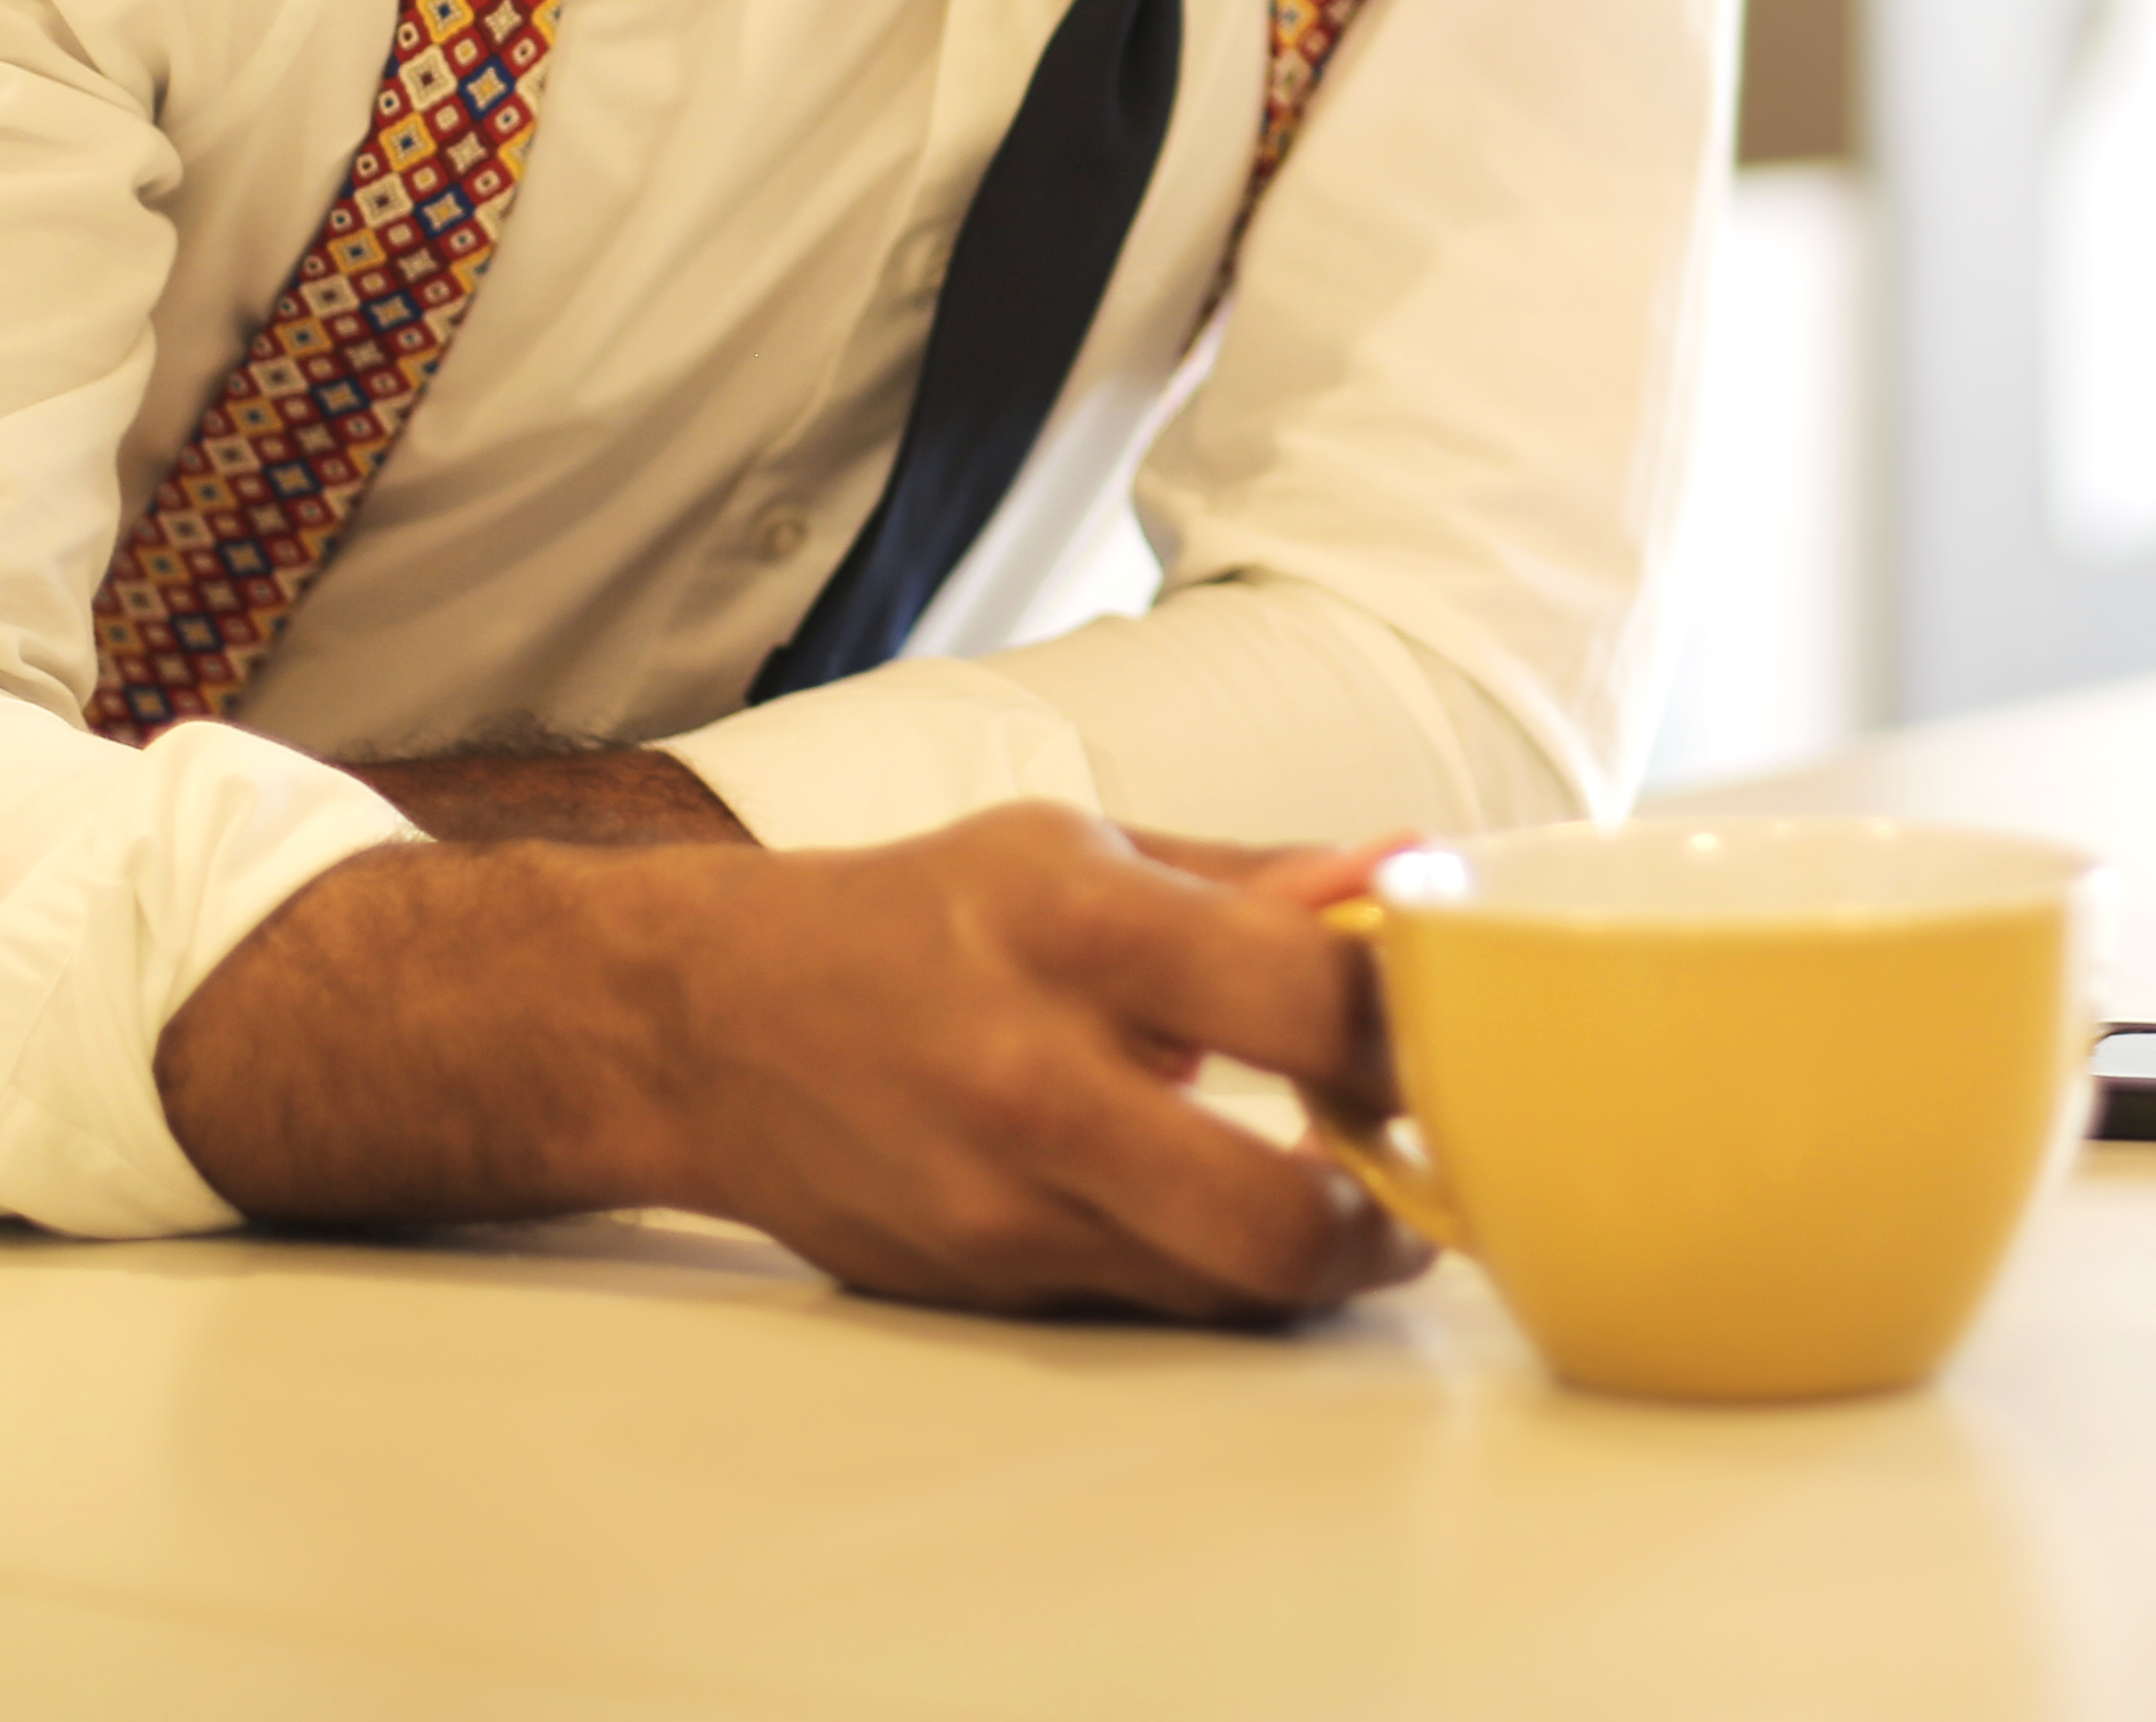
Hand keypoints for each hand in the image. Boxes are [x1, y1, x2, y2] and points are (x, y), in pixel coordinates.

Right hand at [159, 799, 1426, 1324]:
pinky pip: (1152, 1306)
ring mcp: (1004, 1204)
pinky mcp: (984, 1286)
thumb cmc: (918, 918)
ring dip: (1316, 1254)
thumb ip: (1259, 878)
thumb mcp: (1080, 850)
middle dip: (1390, 1216)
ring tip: (1341, 1190)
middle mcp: (1034, 1077)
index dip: (1415, 1023)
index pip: (1310, 998)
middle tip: (1420, 1174)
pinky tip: (1221, 1206)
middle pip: (1279, 1216)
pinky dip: (1214, 1271)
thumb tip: (1416, 871)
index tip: (1447, 1018)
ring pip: (1227, 1287)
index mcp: (1075, 927)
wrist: (708, 1025)